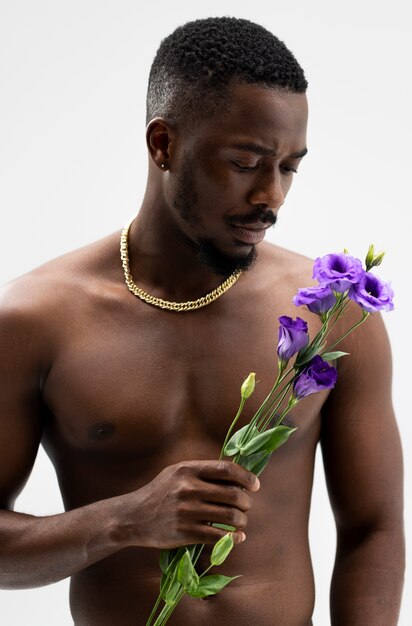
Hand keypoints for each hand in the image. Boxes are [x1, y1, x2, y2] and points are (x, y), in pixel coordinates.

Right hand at [126, 460, 259, 548]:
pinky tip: (237, 538)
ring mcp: (187, 511)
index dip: (246, 477)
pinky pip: (219, 536)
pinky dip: (233, 538)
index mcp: (188, 469)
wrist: (133, 517)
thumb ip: (203, 471)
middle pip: (233, 494)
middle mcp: (189, 488)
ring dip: (242, 521)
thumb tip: (236, 475)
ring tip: (241, 522)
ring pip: (230, 516)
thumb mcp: (177, 473)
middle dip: (246, 502)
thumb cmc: (160, 492)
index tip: (255, 485)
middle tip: (246, 506)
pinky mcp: (185, 532)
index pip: (226, 469)